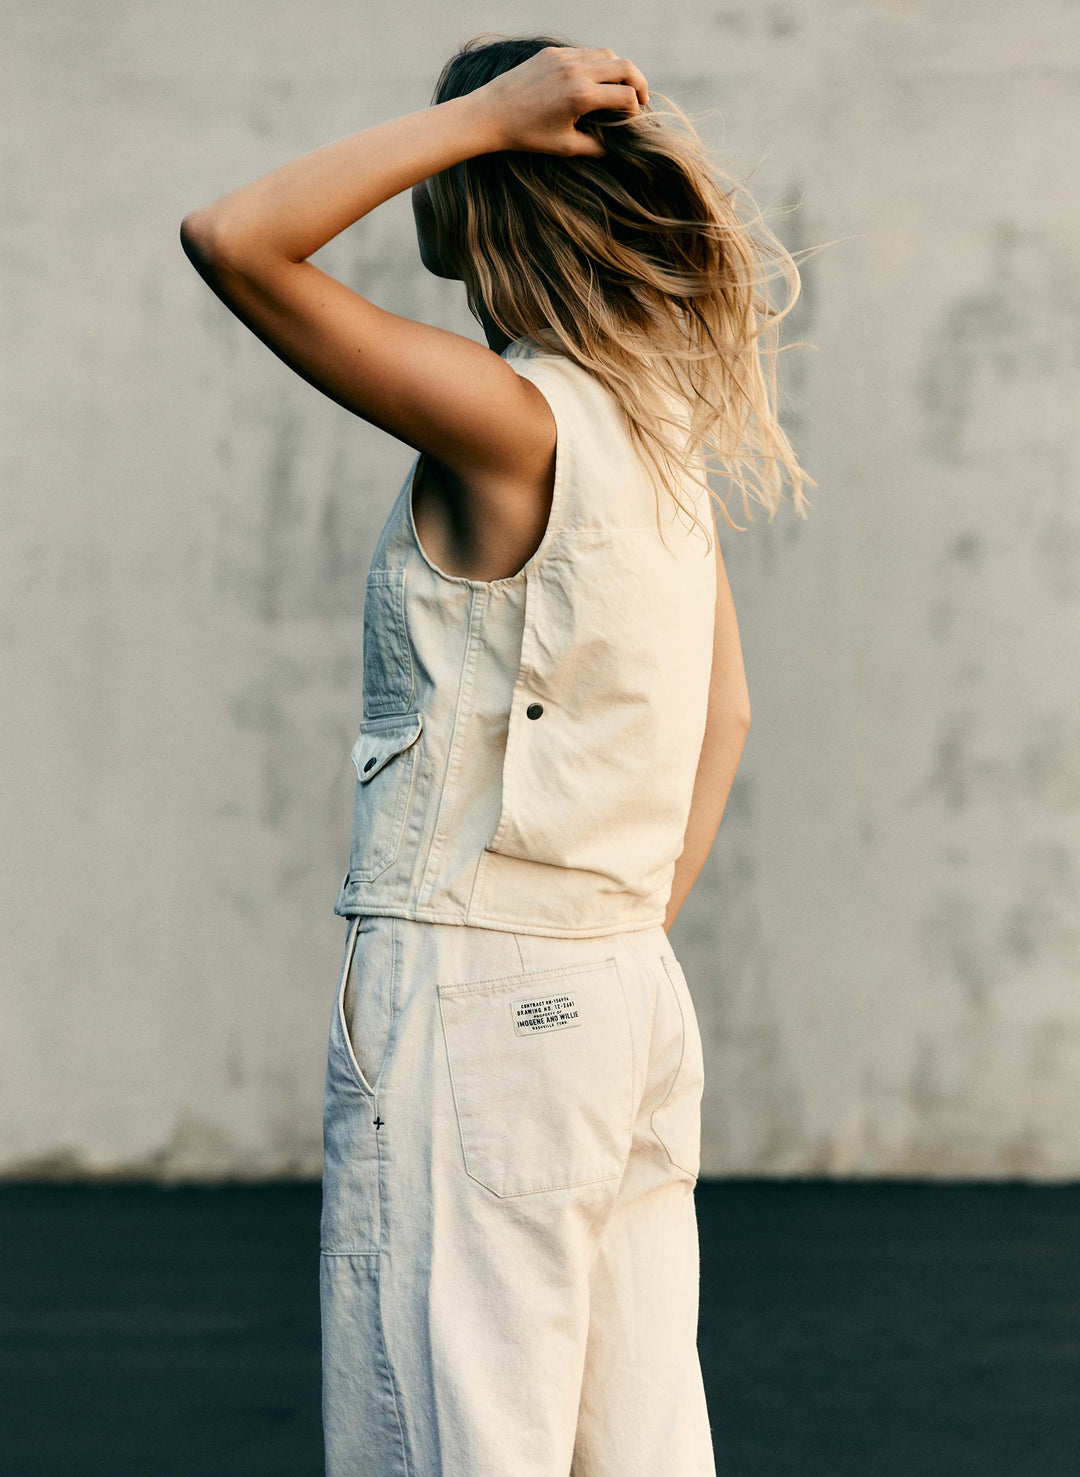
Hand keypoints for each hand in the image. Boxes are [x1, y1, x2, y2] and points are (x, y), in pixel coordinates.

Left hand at [476, 46, 648, 158]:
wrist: (490, 114)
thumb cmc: (526, 136)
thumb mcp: (564, 147)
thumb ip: (595, 146)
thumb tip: (615, 147)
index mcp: (581, 96)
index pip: (626, 96)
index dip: (636, 110)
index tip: (633, 121)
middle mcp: (576, 71)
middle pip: (625, 67)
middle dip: (639, 83)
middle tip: (641, 99)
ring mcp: (564, 57)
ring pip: (607, 54)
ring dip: (619, 70)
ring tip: (619, 88)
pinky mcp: (552, 52)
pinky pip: (585, 52)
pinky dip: (597, 64)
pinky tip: (593, 80)